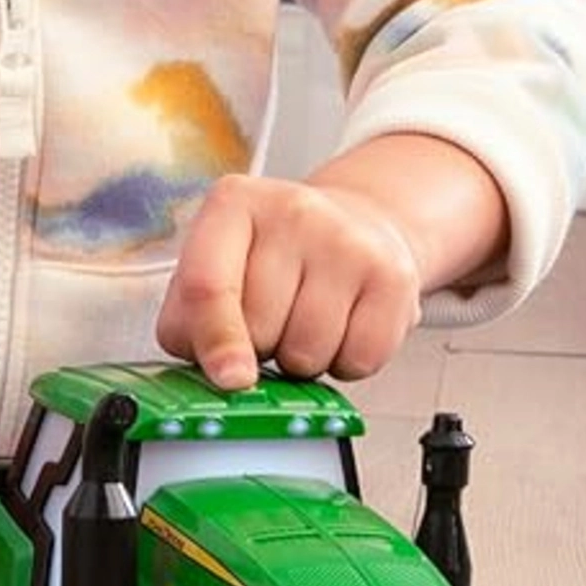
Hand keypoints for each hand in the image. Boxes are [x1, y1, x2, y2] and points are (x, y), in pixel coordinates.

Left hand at [156, 172, 423, 389]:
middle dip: (258, 349)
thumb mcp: (218, 272)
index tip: (228, 380)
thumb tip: (218, 377)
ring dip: (301, 360)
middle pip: (259, 329)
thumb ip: (194, 324)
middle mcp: (291, 212)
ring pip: (307, 353)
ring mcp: (347, 242)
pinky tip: (343, 327)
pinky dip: (346, 363)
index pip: (208, 284)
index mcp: (232, 205)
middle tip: (272, 321)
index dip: (214, 340)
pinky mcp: (392, 276)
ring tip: (306, 321)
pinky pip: (358, 360)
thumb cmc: (277, 260)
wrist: (360, 225)